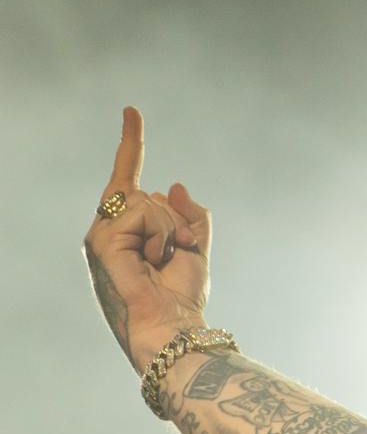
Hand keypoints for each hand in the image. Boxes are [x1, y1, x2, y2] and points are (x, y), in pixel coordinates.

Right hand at [81, 107, 212, 372]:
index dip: (131, 142)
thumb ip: (190, 214)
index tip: (131, 111)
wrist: (173, 323)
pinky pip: (143, 213)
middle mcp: (110, 227)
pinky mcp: (102, 241)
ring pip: (150, 202)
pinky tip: (153, 260)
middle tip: (179, 254)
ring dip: (171, 231)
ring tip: (163, 261)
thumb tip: (174, 183)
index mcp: (129, 227)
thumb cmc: (182, 293)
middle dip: (177, 223)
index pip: (129, 175)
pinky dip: (160, 235)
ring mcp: (102, 233)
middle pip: (151, 193)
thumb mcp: (197, 246)